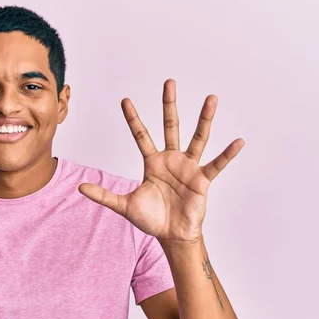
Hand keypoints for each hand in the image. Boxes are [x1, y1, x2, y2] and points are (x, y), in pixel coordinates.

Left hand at [79, 79, 243, 244]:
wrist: (172, 235)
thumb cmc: (151, 219)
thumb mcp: (124, 205)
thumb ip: (104, 195)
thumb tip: (80, 188)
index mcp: (152, 162)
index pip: (141, 135)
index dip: (133, 119)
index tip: (125, 100)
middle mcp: (171, 159)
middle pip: (170, 126)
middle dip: (169, 105)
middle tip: (169, 82)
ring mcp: (188, 167)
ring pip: (198, 138)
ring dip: (204, 119)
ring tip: (211, 99)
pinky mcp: (202, 180)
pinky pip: (216, 164)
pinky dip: (227, 154)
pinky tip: (238, 141)